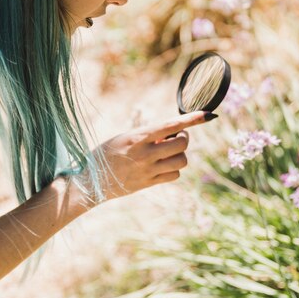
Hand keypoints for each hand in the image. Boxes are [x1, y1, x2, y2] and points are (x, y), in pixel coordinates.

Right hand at [96, 111, 216, 200]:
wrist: (91, 181)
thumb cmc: (107, 153)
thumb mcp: (125, 137)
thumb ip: (148, 134)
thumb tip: (173, 131)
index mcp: (138, 137)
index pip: (171, 125)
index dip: (191, 119)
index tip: (207, 114)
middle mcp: (145, 154)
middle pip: (182, 143)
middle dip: (184, 137)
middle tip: (175, 136)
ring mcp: (148, 170)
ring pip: (182, 160)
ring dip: (180, 154)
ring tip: (167, 151)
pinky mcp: (149, 183)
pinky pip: (174, 175)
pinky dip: (174, 168)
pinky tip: (162, 164)